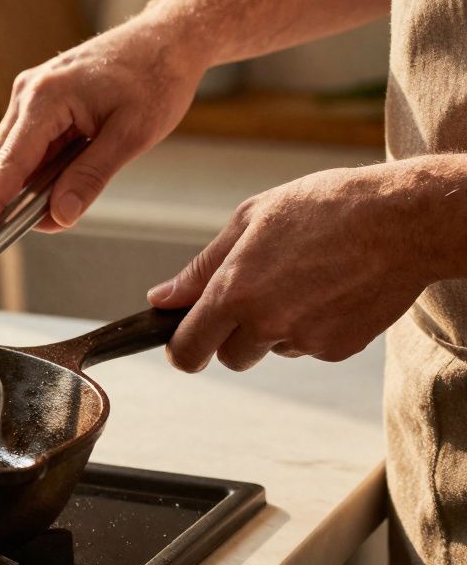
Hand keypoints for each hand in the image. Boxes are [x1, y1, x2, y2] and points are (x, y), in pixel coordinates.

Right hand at [0, 21, 207, 236]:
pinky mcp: (40, 95)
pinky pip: (30, 141)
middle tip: (62, 216)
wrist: (169, 39)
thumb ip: (91, 177)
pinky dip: (46, 162)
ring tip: (83, 176)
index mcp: (46, 98)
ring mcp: (31, 91)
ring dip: (38, 179)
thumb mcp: (132, 135)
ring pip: (16, 154)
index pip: (9, 164)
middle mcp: (28, 92)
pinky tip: (79, 159)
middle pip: (6, 163)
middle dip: (22, 197)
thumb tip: (61, 215)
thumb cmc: (156, 78)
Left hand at [147, 160, 455, 371]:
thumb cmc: (324, 207)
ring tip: (301, 280)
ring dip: (273, 329)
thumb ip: (201, 268)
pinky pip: (308, 347)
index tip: (183, 343)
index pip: (188, 349)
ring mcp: (306, 340)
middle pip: (230, 357)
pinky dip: (311, 327)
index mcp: (236, 292)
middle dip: (232, 335)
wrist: (405, 219)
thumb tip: (160, 299)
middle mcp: (267, 324)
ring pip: (271, 350)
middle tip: (256, 293)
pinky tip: (329, 289)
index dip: (181, 350)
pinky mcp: (339, 349)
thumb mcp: (250, 221)